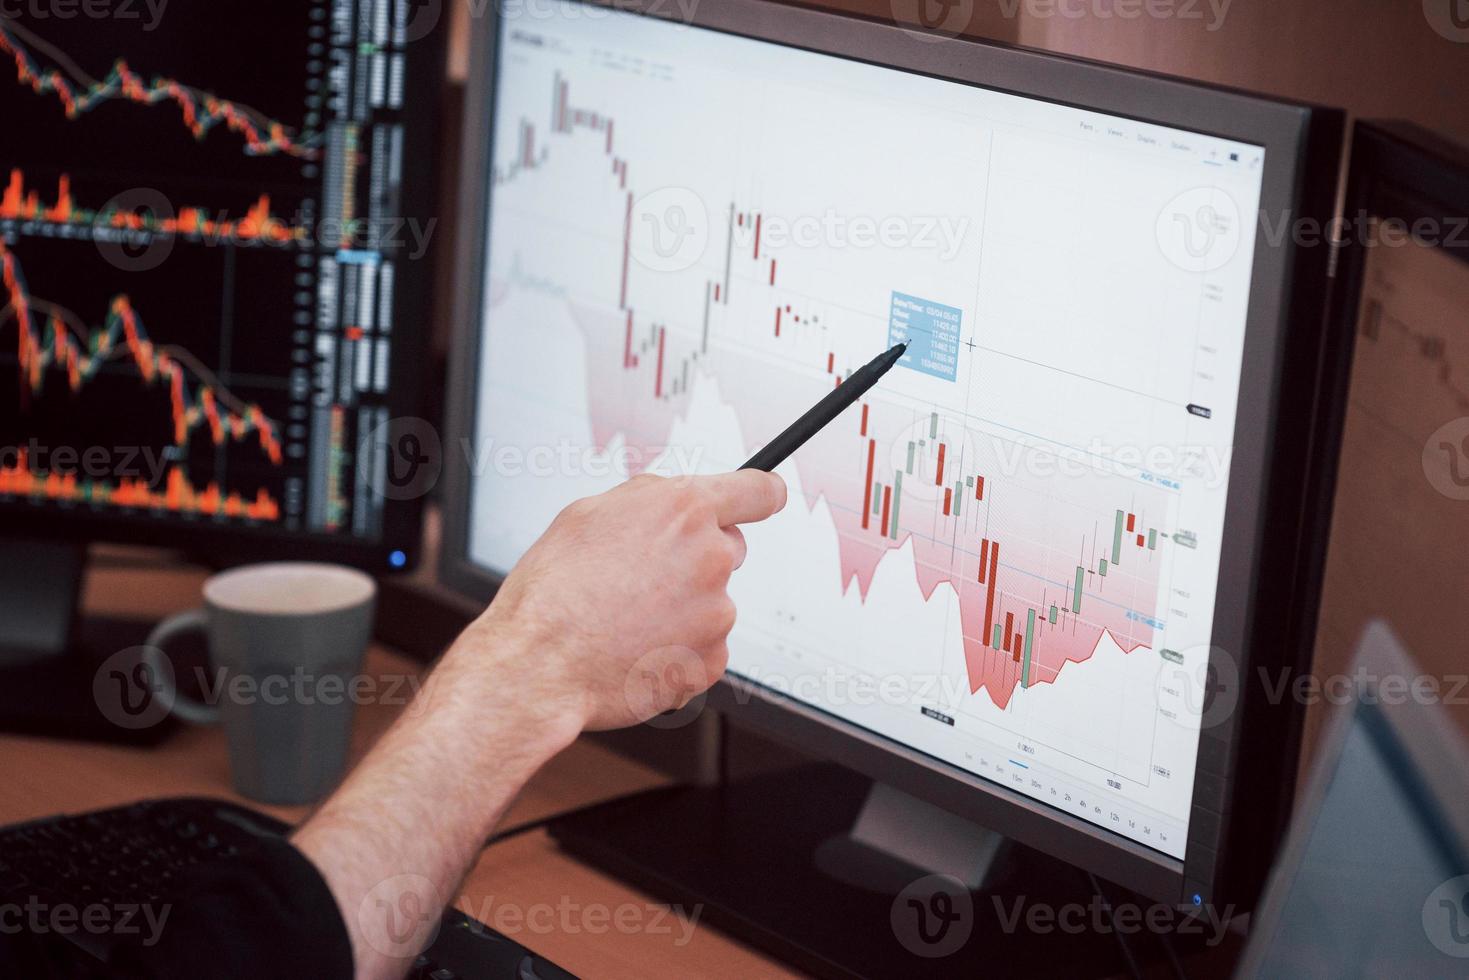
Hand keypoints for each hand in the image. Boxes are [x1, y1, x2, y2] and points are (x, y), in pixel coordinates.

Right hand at [468, 470, 787, 729]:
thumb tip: (669, 499)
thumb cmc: (552, 591)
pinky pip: (703, 648)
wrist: (539, 665)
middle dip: (695, 559)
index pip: (757, 491)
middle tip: (642, 579)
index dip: (762, 494)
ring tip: (623, 620)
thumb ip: (646, 499)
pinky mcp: (710, 661)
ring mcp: (716, 613)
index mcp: (684, 511)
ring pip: (711, 602)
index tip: (767, 497)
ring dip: (680, 610)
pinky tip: (633, 649)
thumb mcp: (588, 513)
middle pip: (728, 549)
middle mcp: (711, 558)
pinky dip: (676, 650)